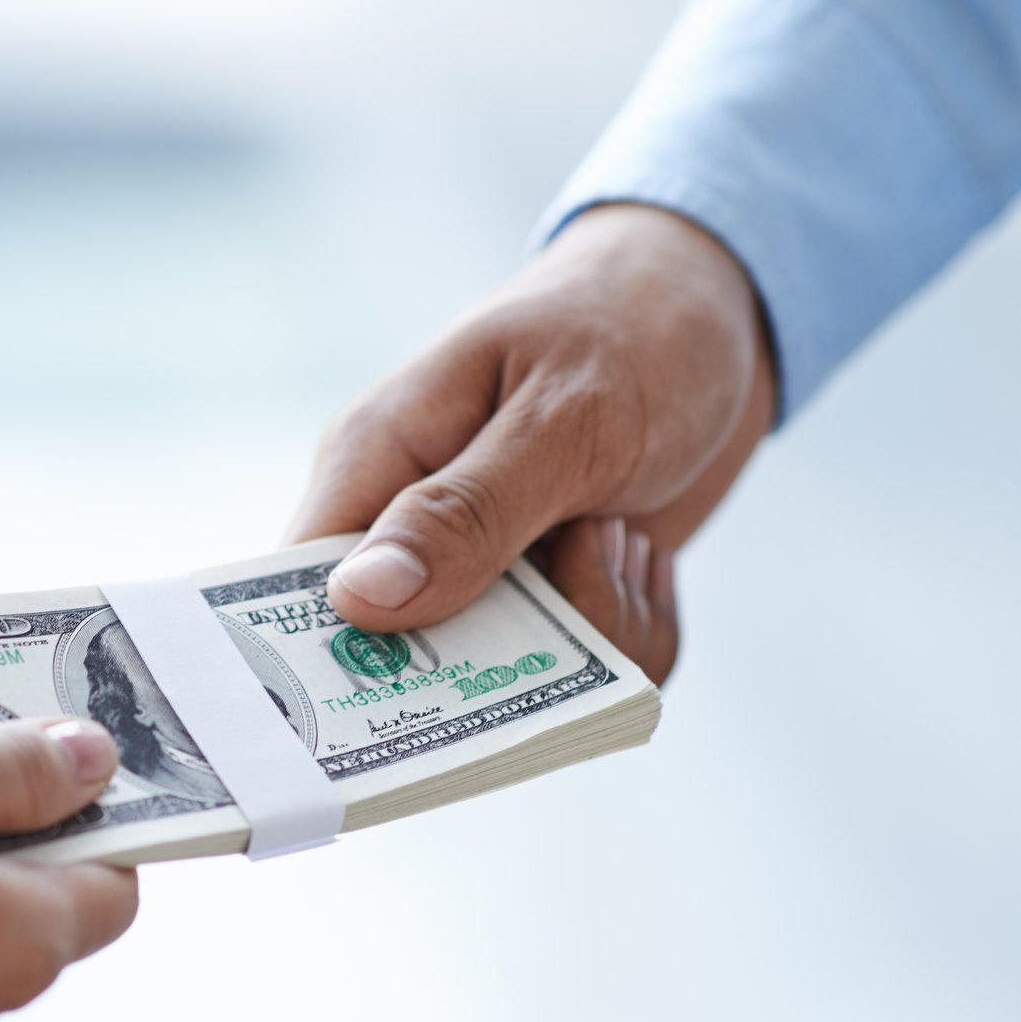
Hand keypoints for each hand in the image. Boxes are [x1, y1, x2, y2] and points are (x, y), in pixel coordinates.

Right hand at [286, 203, 776, 682]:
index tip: (377, 715)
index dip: (323, 662)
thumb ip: (466, 511)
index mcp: (375, 463)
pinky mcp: (556, 601)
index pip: (301, 589)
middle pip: (414, 664)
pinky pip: (590, 674)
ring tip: (623, 533)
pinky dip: (638, 631)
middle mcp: (415, 529)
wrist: (718, 306)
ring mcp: (487, 573)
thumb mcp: (562, 415)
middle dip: (510, 653)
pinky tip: (647, 554)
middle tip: (577, 572)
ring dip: (599, 630)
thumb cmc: (627, 326)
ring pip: (520, 683)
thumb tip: (359, 600)